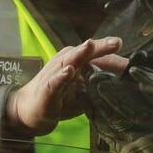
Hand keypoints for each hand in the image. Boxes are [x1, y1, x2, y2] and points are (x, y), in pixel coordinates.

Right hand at [6, 37, 126, 137]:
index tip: (122, 44)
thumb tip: (123, 84)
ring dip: (80, 54)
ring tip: (91, 45)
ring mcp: (54, 75)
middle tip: (116, 42)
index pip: (95, 54)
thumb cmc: (59, 98)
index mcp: (75, 61)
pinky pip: (55, 82)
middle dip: (100, 46)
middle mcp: (64, 63)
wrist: (28, 110)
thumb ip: (100, 84)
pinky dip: (62, 76)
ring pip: (68, 61)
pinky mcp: (46, 89)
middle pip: (84, 52)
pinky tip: (69, 71)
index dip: (109, 50)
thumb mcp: (84, 91)